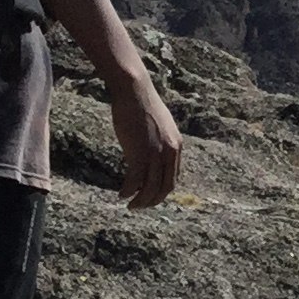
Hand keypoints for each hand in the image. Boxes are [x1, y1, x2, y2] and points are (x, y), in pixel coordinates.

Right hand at [110, 72, 183, 209]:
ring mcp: (156, 154)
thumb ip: (159, 142)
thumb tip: (150, 152)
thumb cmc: (141, 105)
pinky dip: (129, 191)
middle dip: (152, 200)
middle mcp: (170, 152)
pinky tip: (121, 194)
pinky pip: (136, 181)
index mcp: (176, 146)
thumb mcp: (158, 126)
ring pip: (151, 188)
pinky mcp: (140, 153)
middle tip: (139, 206)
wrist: (134, 92)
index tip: (149, 196)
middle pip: (165, 187)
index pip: (172, 177)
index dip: (161, 191)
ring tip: (130, 204)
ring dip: (140, 200)